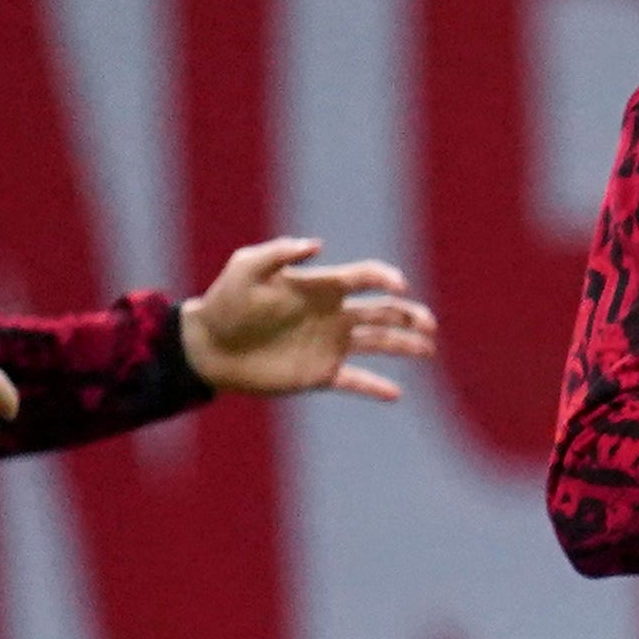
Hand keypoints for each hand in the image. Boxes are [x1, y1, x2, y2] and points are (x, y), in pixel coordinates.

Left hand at [180, 235, 436, 401]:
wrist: (209, 347)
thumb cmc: (224, 301)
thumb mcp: (245, 268)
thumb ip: (278, 253)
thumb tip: (316, 245)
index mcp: (320, 287)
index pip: (364, 278)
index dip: (385, 279)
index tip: (399, 287)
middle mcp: (332, 314)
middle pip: (382, 311)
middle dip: (409, 315)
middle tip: (429, 324)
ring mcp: (329, 344)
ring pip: (378, 342)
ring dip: (406, 344)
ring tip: (428, 349)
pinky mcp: (320, 373)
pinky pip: (355, 380)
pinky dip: (375, 387)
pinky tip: (396, 393)